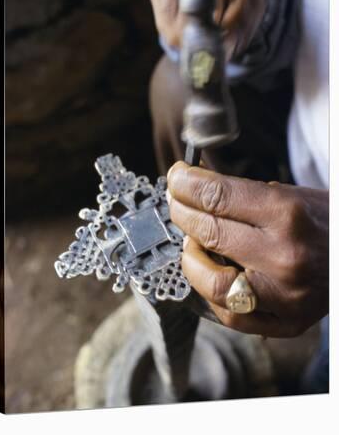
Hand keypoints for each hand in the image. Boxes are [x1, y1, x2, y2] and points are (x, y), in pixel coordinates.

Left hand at [167, 161, 328, 337]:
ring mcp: (284, 295)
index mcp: (287, 214)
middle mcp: (284, 256)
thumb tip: (192, 187)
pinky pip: (230, 314)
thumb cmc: (323, 221)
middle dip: (182, 211)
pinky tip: (211, 271)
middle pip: (208, 232)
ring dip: (191, 256)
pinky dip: (210, 292)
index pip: (216, 196)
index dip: (186, 183)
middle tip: (177, 202)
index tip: (175, 176)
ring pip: (211, 281)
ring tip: (194, 241)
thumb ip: (240, 195)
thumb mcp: (289, 195)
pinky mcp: (286, 322)